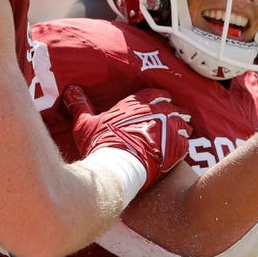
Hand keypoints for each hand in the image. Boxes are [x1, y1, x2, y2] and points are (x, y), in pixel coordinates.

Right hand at [64, 85, 190, 189]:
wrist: (118, 167)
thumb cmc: (101, 143)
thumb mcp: (86, 123)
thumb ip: (80, 105)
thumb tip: (70, 89)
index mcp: (138, 102)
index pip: (156, 94)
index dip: (159, 99)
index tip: (161, 104)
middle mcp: (157, 111)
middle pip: (173, 107)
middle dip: (173, 113)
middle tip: (173, 120)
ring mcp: (170, 127)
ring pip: (183, 123)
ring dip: (181, 127)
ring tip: (179, 133)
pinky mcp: (178, 146)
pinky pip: (187, 142)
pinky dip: (184, 144)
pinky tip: (180, 149)